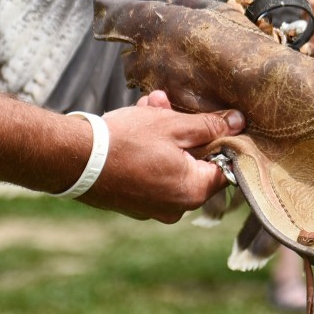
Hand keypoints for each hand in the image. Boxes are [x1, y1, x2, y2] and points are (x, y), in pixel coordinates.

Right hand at [81, 91, 243, 222]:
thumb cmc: (126, 142)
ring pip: (170, 164)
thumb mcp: (173, 125)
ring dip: (162, 135)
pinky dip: (148, 152)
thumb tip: (239, 123)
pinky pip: (151, 174)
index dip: (218, 138)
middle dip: (183, 129)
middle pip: (193, 162)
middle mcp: (176, 208)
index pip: (224, 166)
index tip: (207, 119)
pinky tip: (134, 125)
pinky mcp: (133, 203)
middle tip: (166, 104)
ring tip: (146, 108)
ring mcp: (153, 208)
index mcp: (194, 192)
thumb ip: (210, 126)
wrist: (74, 160)